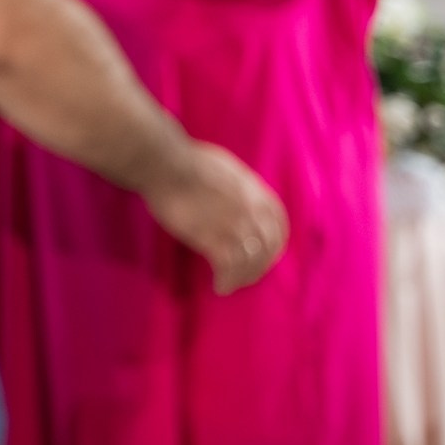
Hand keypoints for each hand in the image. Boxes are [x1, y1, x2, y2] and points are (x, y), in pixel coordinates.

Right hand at [139, 141, 287, 293]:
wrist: (166, 165)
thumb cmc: (184, 159)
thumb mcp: (222, 164)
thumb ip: (235, 183)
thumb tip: (233, 191)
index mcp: (254, 191)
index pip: (278, 223)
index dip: (275, 242)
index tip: (266, 252)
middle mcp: (250, 210)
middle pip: (267, 247)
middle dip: (259, 265)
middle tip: (247, 275)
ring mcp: (233, 225)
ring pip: (250, 261)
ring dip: (243, 277)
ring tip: (231, 284)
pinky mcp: (212, 238)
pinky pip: (228, 267)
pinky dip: (226, 280)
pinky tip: (219, 285)